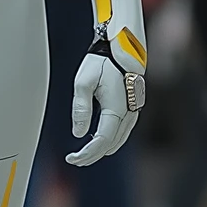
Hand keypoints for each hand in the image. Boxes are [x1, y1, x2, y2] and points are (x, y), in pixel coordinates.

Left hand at [66, 51, 139, 168]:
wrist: (121, 47)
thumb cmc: (101, 62)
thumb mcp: (83, 82)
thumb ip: (80, 109)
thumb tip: (78, 133)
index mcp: (117, 108)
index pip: (102, 140)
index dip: (87, 153)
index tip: (72, 158)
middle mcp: (129, 113)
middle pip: (111, 144)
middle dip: (92, 155)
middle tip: (74, 160)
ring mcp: (133, 111)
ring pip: (118, 140)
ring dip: (101, 150)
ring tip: (84, 155)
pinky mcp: (133, 108)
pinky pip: (123, 132)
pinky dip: (110, 141)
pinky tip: (99, 143)